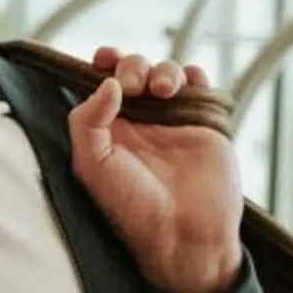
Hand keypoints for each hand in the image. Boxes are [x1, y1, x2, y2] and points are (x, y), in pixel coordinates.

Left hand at [69, 48, 242, 292]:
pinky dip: (194, 75)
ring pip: (167, 73)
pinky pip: (201, 87)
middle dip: (133, 65)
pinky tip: (188, 83)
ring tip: (163, 90)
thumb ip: (87, 121)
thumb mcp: (92, 166)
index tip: (105, 58)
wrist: (185, 235)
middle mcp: (139, 120)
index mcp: (107, 128)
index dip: (103, 63)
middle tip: (135, 85)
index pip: (101, 82)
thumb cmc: (132, 208)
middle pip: (134, 70)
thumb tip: (109, 83)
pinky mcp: (205, 124)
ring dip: (163, 70)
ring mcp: (173, 120)